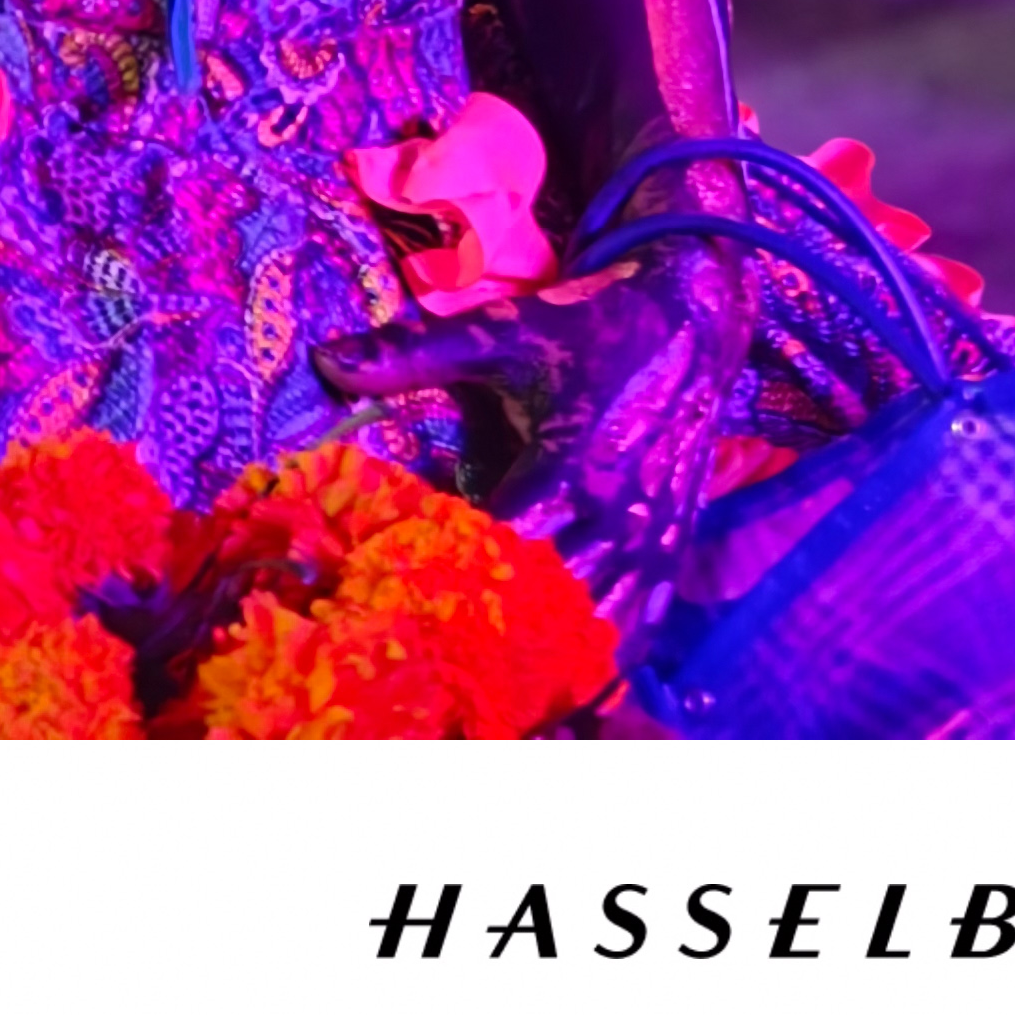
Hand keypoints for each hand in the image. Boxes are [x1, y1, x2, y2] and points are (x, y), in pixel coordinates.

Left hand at [315, 243, 750, 645]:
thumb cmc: (583, 328)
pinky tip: (558, 686)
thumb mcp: (497, 332)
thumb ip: (411, 353)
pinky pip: (637, 633)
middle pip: (546, 610)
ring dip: (542, 660)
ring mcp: (650, 545)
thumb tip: (325, 360)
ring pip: (594, 636)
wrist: (689, 324)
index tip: (396, 602)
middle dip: (488, 634)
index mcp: (568, 467)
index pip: (501, 554)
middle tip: (427, 658)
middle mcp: (615, 518)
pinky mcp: (669, 557)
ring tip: (482, 690)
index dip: (450, 583)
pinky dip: (597, 662)